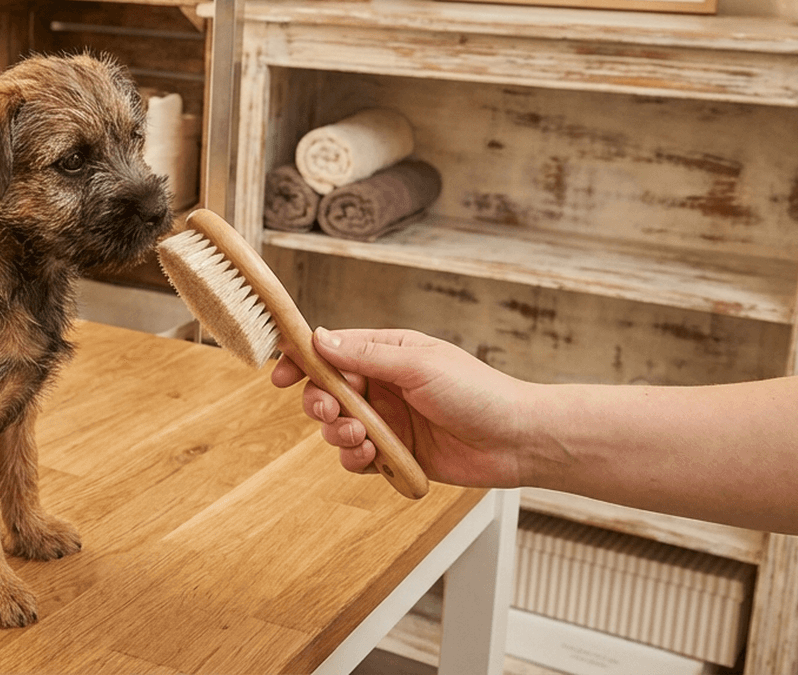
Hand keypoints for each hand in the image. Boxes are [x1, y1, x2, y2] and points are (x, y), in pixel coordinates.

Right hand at [272, 328, 530, 488]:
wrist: (517, 440)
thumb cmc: (477, 392)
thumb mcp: (418, 365)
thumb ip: (366, 355)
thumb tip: (318, 338)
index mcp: (387, 354)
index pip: (331, 351)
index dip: (302, 361)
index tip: (280, 375)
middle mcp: (382, 386)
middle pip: (326, 392)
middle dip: (320, 404)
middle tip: (331, 413)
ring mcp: (387, 421)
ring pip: (337, 428)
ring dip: (338, 434)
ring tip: (362, 439)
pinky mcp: (395, 454)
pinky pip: (356, 458)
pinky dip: (355, 459)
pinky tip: (373, 457)